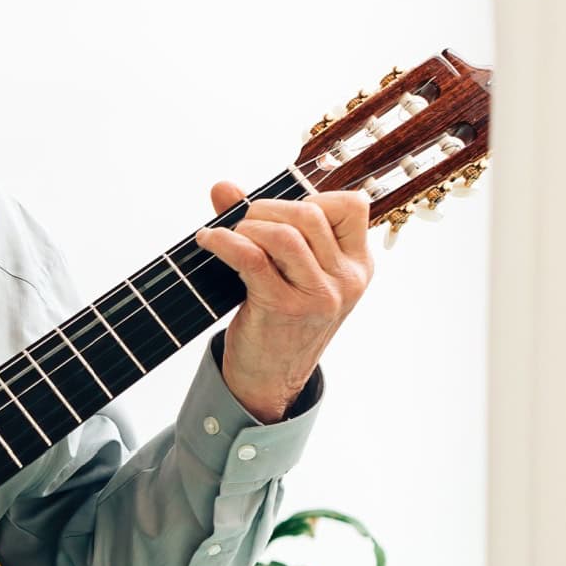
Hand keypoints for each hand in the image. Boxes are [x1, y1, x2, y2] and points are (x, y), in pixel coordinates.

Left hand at [193, 182, 373, 422]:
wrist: (268, 379)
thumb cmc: (278, 319)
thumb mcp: (286, 271)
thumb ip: (261, 225)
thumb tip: (222, 186)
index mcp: (357, 266)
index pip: (352, 207)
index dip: (312, 198)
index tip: (281, 215)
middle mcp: (346, 280)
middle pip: (310, 216)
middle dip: (266, 209)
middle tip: (241, 221)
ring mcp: (319, 296)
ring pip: (284, 235)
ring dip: (246, 225)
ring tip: (226, 233)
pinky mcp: (284, 308)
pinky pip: (253, 258)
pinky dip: (225, 242)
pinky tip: (208, 241)